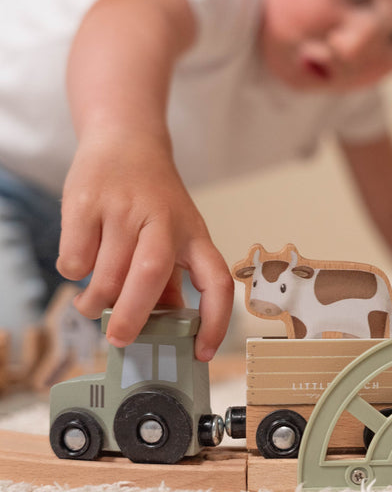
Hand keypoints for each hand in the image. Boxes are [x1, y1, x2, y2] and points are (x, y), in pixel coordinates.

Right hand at [57, 129, 232, 360]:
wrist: (125, 141)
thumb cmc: (153, 199)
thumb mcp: (176, 234)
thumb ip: (172, 279)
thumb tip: (168, 326)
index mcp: (194, 234)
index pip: (216, 281)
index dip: (216, 320)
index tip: (202, 351)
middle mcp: (163, 220)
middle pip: (150, 273)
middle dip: (133, 315)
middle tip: (119, 339)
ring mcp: (124, 208)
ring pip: (106, 272)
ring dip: (96, 302)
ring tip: (92, 306)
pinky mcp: (86, 202)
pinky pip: (75, 257)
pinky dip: (74, 273)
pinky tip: (81, 265)